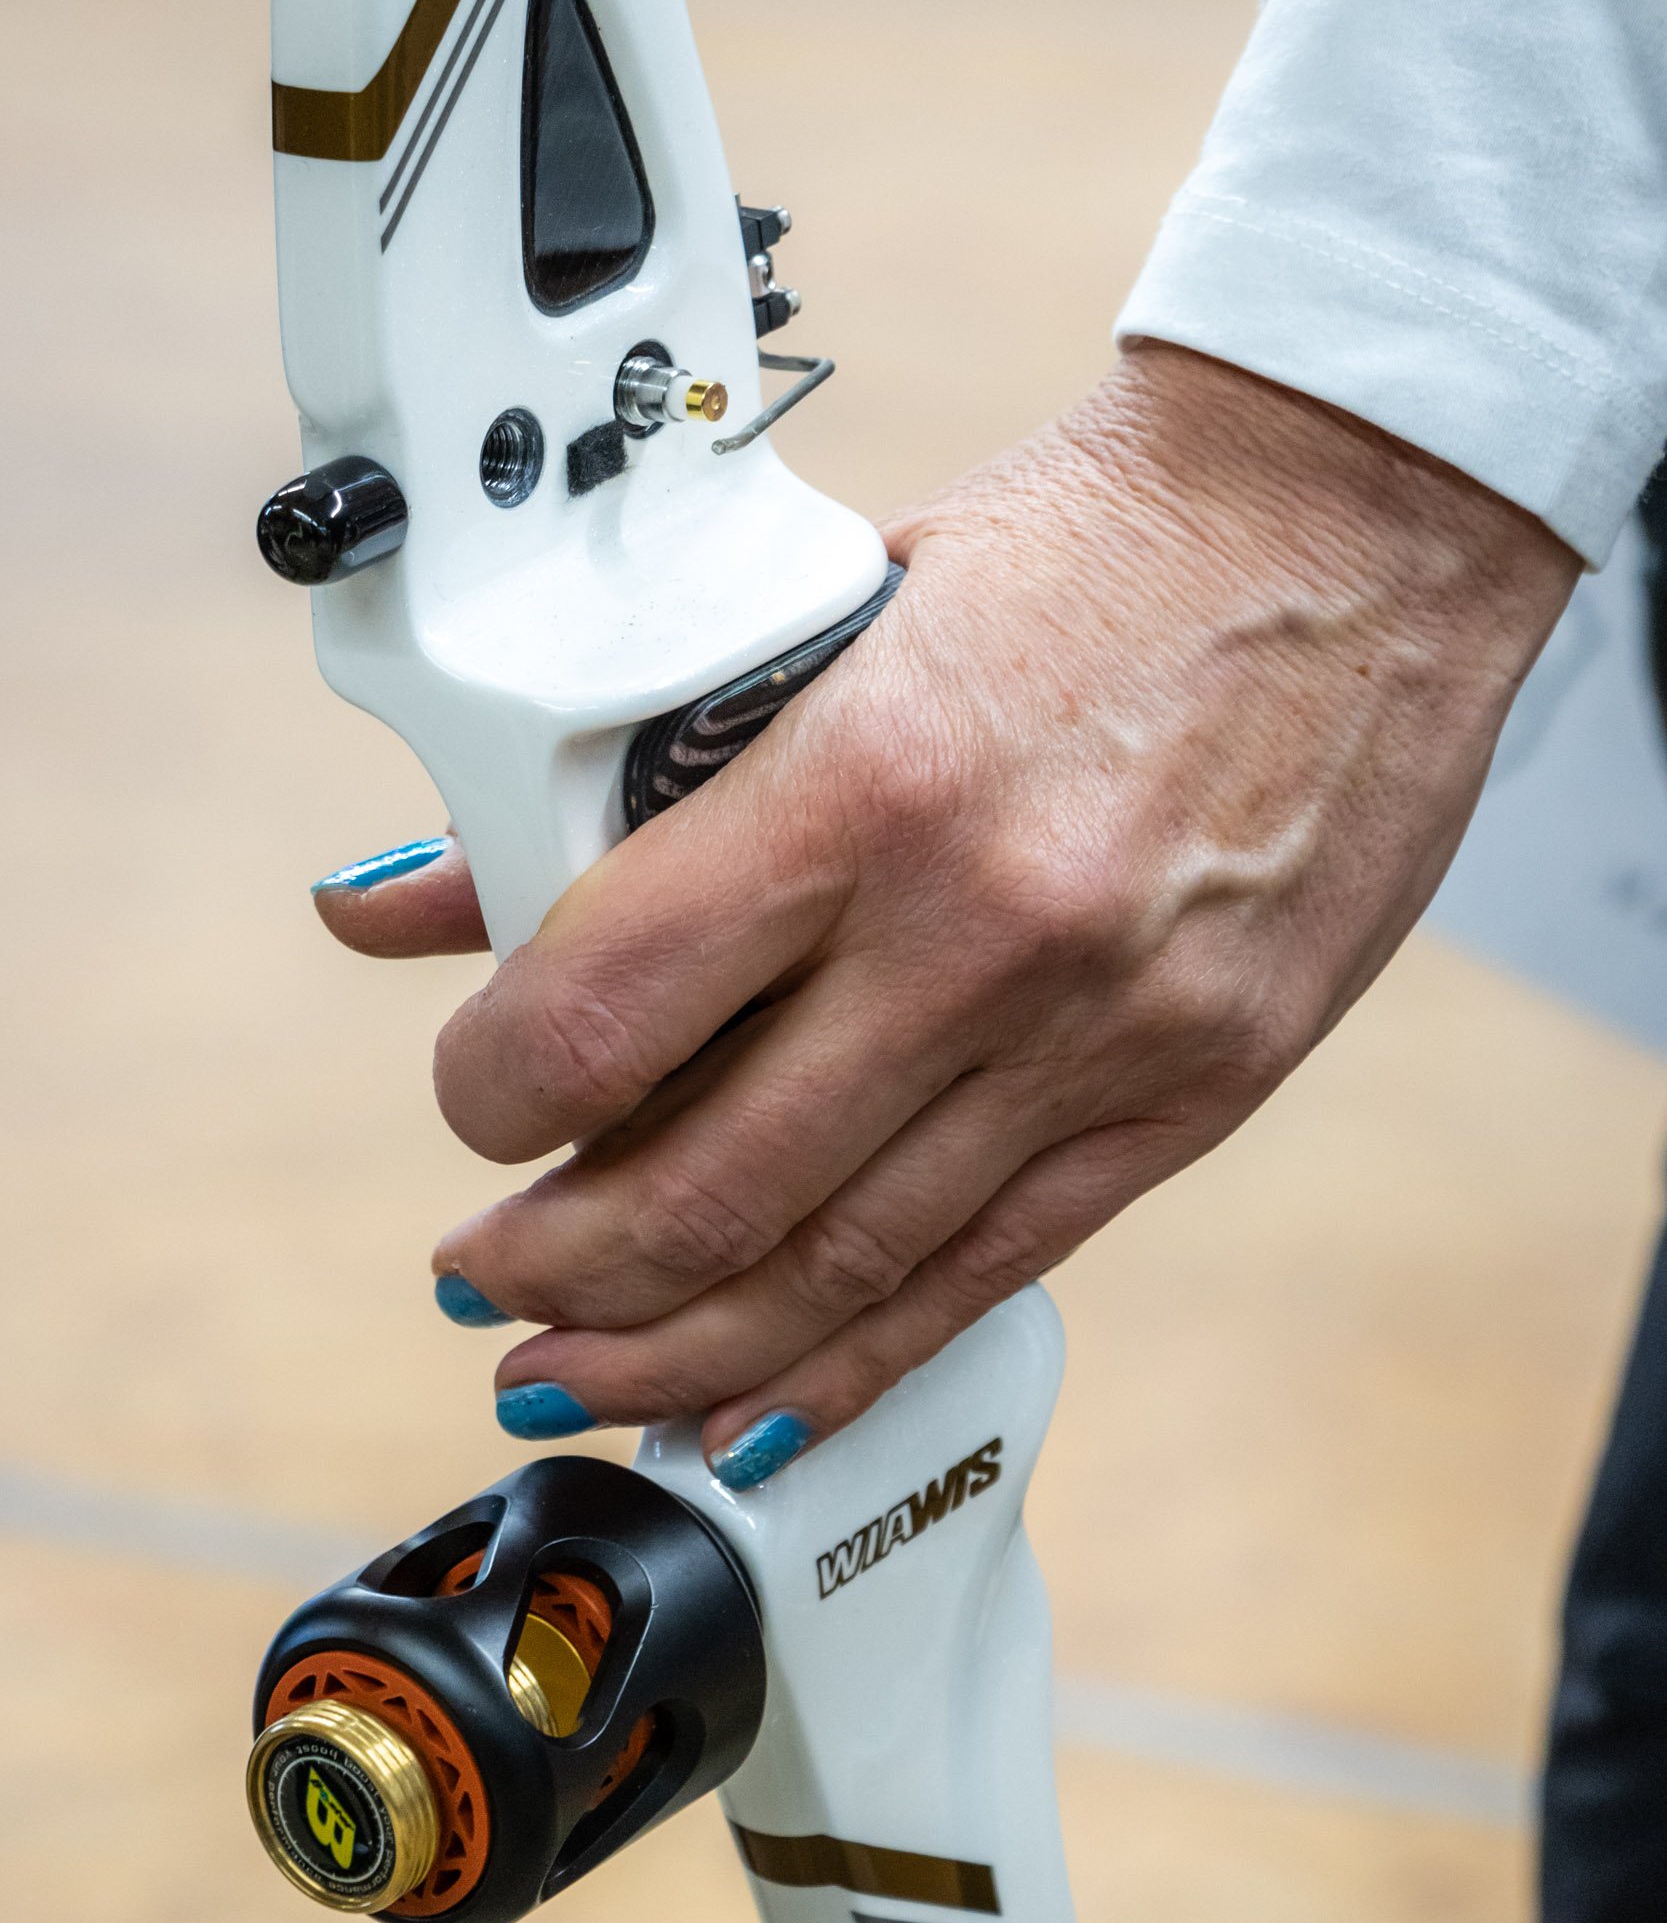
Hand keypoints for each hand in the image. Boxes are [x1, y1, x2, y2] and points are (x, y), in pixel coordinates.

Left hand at [315, 343, 1577, 1482]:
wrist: (1366, 523)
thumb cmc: (1104, 540)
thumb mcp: (839, 611)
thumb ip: (630, 770)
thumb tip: (421, 892)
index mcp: (873, 778)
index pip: (607, 1012)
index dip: (492, 1096)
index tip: (476, 1103)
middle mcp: (986, 932)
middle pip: (708, 1189)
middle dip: (555, 1268)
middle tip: (484, 1277)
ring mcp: (1103, 1034)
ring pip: (842, 1269)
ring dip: (676, 1349)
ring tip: (575, 1372)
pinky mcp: (1193, 1091)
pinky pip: (993, 1270)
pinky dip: (855, 1359)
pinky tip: (757, 1399)